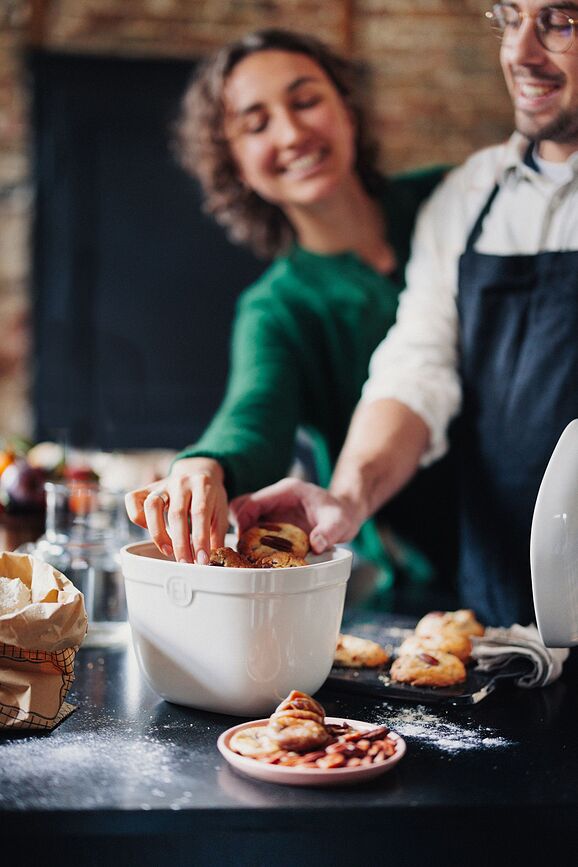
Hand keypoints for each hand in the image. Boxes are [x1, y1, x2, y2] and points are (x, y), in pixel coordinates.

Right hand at [124, 457, 227, 563]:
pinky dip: (137, 517)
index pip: (200, 513)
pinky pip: (133, 500)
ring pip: (152, 506)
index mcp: (203, 485)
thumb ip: (216, 534)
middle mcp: (181, 482)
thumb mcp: (220, 511)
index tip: (202, 559)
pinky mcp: (147, 488)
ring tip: (168, 551)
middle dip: (180, 543)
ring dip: (158, 533)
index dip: (200, 539)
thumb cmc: (209, 497)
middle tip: (185, 562)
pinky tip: (150, 530)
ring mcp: (162, 484)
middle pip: (177, 514)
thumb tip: (210, 561)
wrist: (197, 472)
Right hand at [230, 478, 361, 553]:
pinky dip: (250, 539)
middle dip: (238, 526)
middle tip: (242, 549)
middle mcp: (276, 498)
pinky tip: (256, 554)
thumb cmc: (341, 514)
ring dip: (242, 533)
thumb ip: (329, 532)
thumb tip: (317, 545)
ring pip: (244, 515)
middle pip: (242, 505)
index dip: (243, 520)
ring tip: (247, 553)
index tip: (243, 541)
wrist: (345, 513)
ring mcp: (273, 508)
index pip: (254, 501)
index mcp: (286, 491)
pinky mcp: (274, 520)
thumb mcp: (339, 522)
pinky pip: (254, 526)